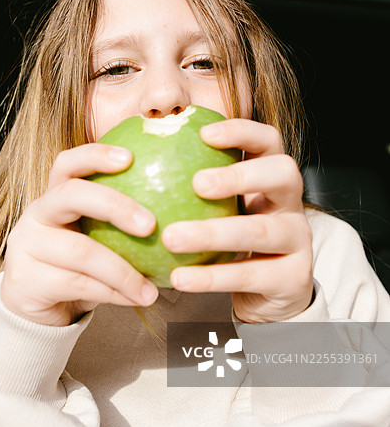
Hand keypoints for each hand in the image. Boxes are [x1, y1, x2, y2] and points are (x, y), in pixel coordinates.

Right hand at [1, 144, 157, 326]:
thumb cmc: (77, 266)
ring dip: (123, 271)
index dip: (96, 155)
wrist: (35, 308)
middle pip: (71, 195)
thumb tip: (184, 207)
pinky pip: (78, 284)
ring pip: (81, 251)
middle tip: (151, 225)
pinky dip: (112, 293)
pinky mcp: (27, 281)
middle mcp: (36, 215)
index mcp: (53, 196)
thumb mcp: (95, 239)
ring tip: (152, 290)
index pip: (68, 164)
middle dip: (114, 205)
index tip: (130, 157)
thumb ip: (121, 223)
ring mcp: (27, 247)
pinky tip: (136, 298)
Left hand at [162, 119, 313, 322]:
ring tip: (171, 238)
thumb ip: (186, 185)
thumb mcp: (215, 210)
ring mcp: (299, 240)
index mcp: (272, 177)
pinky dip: (212, 276)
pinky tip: (178, 277)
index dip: (241, 131)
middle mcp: (292, 203)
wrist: (265, 295)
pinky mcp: (293, 278)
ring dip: (213, 233)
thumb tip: (127, 158)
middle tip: (196, 183)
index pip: (268, 140)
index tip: (203, 133)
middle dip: (239, 175)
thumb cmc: (227, 242)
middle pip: (282, 174)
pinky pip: (250, 275)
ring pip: (262, 231)